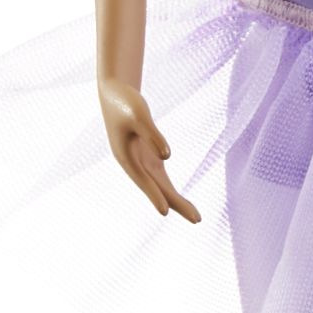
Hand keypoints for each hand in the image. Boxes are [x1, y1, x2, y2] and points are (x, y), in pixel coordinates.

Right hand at [97, 78, 201, 221]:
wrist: (115, 92)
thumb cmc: (126, 101)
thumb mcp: (140, 114)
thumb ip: (153, 135)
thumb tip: (168, 157)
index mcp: (125, 157)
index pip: (143, 179)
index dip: (154, 195)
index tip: (165, 212)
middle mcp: (132, 164)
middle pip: (157, 188)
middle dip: (176, 203)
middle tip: (197, 220)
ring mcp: (140, 162)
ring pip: (160, 186)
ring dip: (176, 201)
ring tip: (195, 217)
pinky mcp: (148, 157)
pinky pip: (161, 179)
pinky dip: (170, 190)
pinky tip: (181, 201)